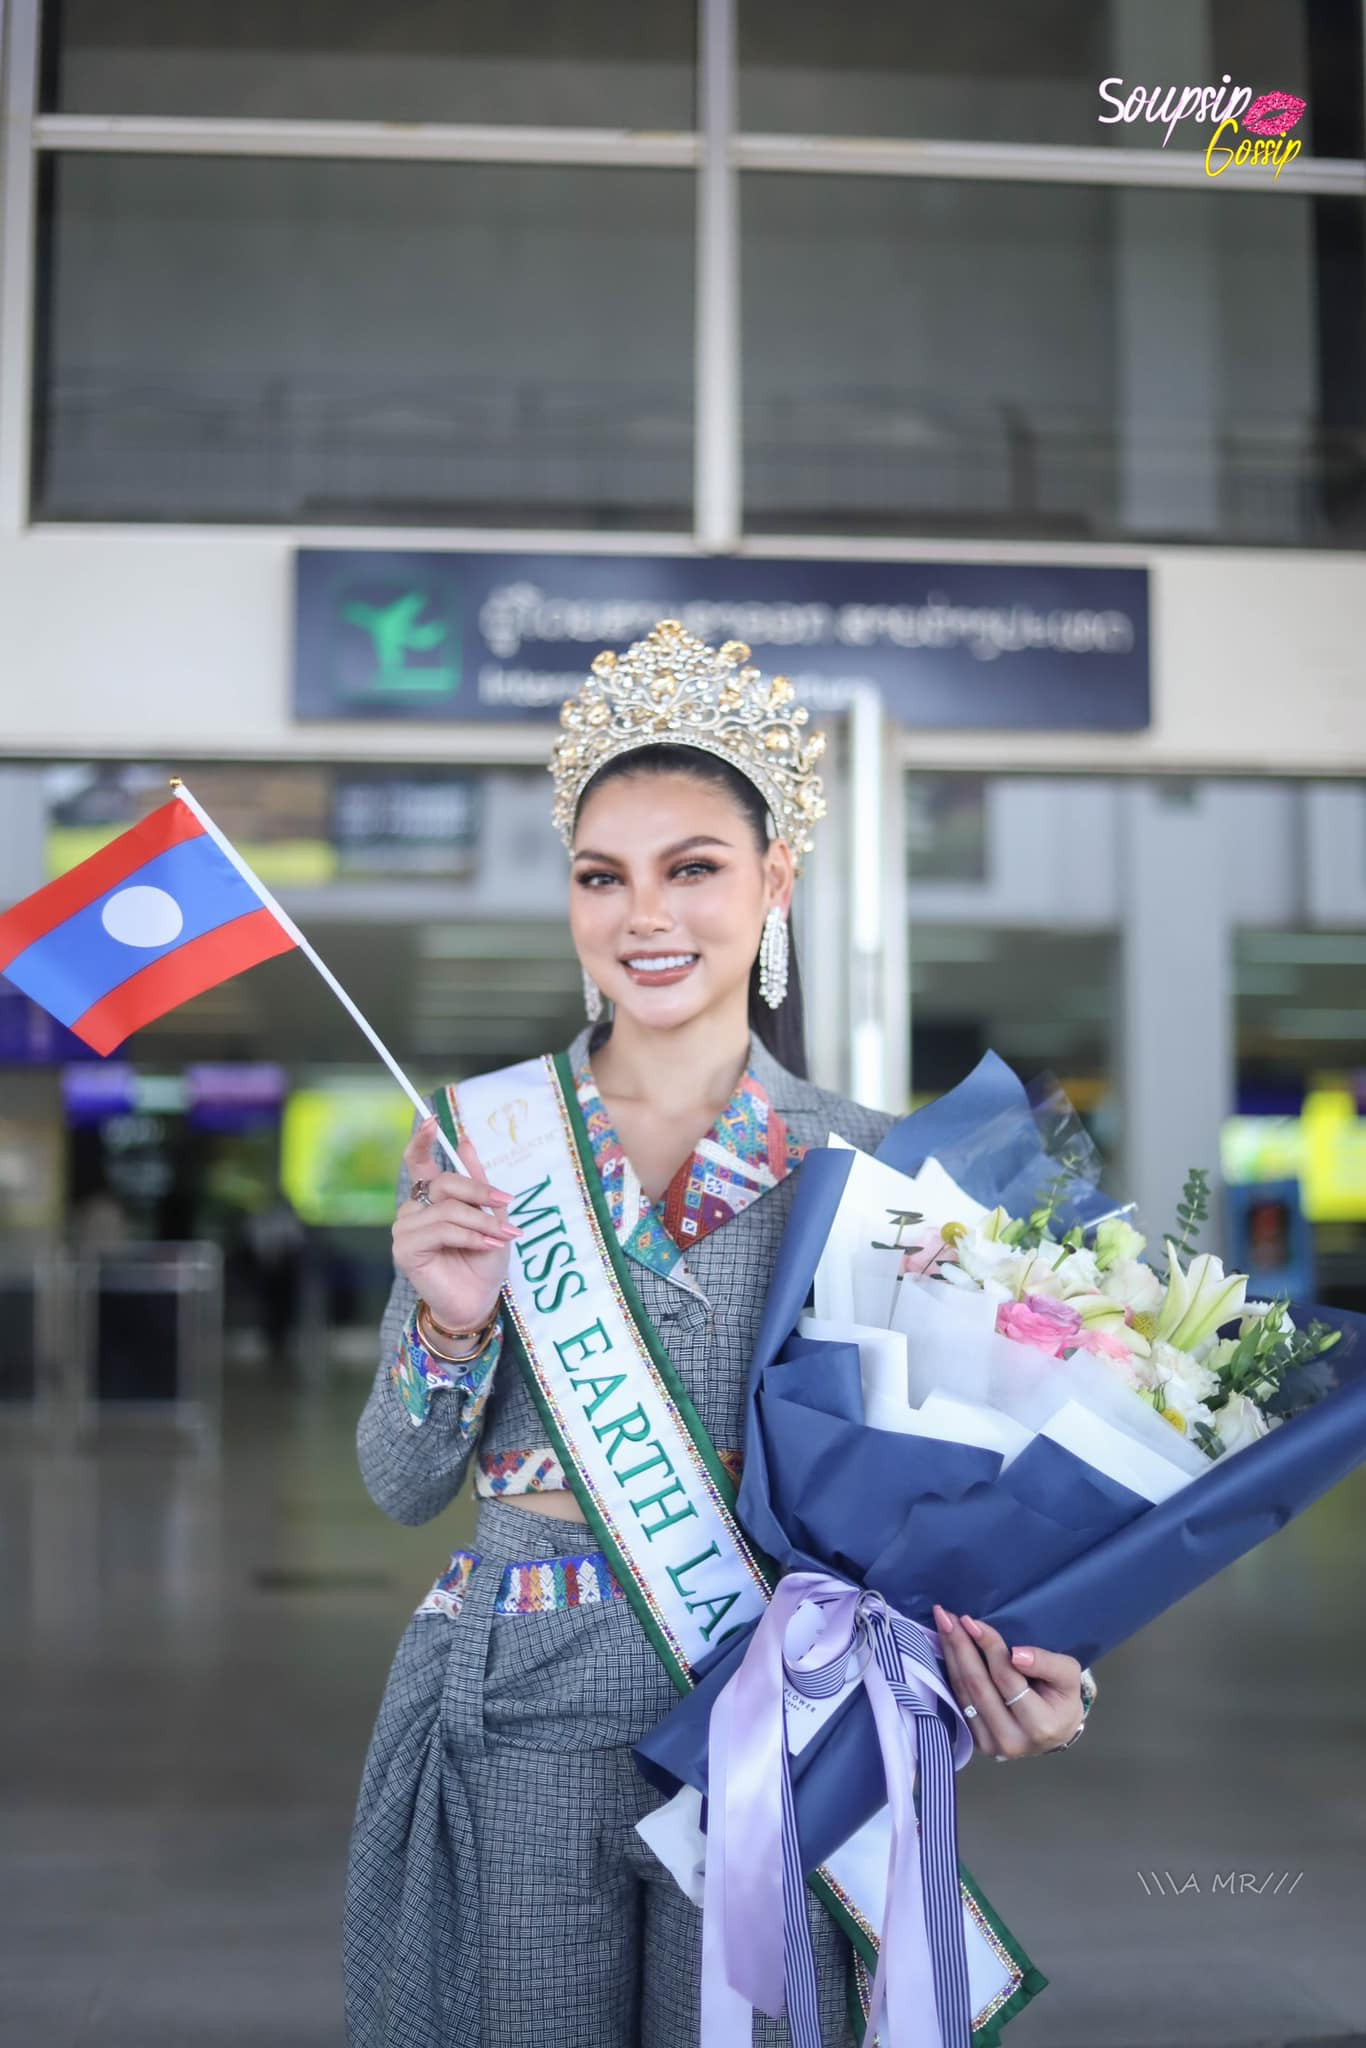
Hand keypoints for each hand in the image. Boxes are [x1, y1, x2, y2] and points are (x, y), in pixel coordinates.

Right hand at [392, 1116, 520, 1333]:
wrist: (477, 1300)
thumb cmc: (483, 1259)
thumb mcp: (489, 1215)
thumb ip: (477, 1181)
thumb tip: (465, 1140)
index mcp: (430, 1198)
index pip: (418, 1162)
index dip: (422, 1141)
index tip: (433, 1120)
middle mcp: (412, 1209)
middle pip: (443, 1183)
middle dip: (478, 1191)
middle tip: (506, 1203)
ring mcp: (404, 1229)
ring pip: (446, 1209)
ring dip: (479, 1221)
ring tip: (502, 1236)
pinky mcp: (405, 1250)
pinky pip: (441, 1230)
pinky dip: (469, 1236)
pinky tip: (486, 1245)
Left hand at [932, 1605, 1083, 1758]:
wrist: (1054, 1729)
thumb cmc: (1062, 1698)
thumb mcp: (1068, 1675)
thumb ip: (1047, 1663)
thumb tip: (1016, 1654)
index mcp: (1038, 1725)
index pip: (1006, 1678)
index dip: (988, 1646)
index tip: (971, 1620)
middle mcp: (1011, 1740)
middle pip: (978, 1685)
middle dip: (960, 1646)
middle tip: (946, 1616)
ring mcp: (990, 1744)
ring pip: (962, 1692)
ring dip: (950, 1655)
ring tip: (943, 1625)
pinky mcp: (975, 1740)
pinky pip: (957, 1700)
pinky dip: (950, 1671)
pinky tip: (946, 1648)